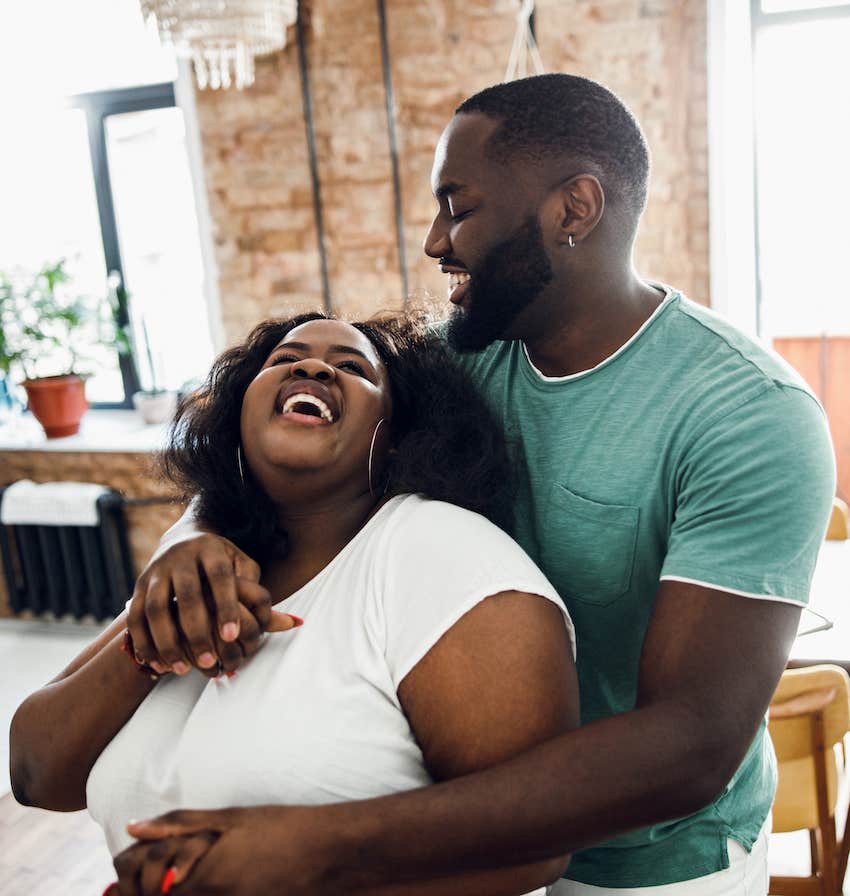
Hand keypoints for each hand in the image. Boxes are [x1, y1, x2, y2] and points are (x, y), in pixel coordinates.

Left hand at [115, 807, 335, 895]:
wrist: (326, 852)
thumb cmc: (280, 828)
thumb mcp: (229, 818)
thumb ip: (179, 825)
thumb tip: (134, 827)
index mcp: (202, 879)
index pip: (144, 891)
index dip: (129, 879)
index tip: (130, 866)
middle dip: (146, 889)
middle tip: (146, 873)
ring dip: (169, 892)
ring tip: (174, 878)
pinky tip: (202, 885)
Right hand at [128, 533, 298, 677]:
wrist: (180, 540)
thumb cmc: (221, 562)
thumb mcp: (242, 568)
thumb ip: (263, 596)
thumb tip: (296, 623)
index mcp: (211, 549)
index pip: (221, 577)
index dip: (226, 606)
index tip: (232, 635)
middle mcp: (180, 557)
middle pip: (187, 594)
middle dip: (197, 631)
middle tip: (210, 661)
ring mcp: (155, 571)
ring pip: (155, 608)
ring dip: (167, 642)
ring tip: (183, 670)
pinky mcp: (137, 586)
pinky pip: (135, 617)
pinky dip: (143, 643)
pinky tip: (158, 665)